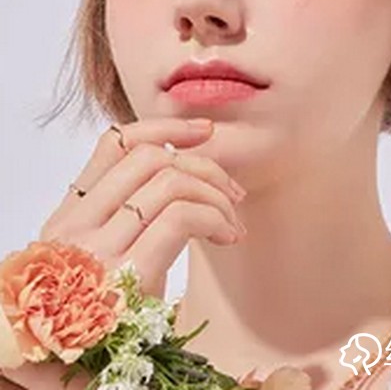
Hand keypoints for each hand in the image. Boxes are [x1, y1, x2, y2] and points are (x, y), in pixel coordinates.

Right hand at [3, 117, 246, 388]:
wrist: (59, 384)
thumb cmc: (88, 324)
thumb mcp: (96, 262)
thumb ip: (120, 221)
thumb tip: (177, 179)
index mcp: (69, 216)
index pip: (115, 143)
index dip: (165, 126)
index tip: (205, 132)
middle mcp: (76, 226)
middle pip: (152, 157)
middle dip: (204, 164)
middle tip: (231, 192)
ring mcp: (97, 250)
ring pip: (170, 181)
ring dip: (216, 194)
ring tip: (232, 222)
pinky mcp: (126, 277)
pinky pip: (181, 217)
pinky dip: (215, 216)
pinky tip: (228, 237)